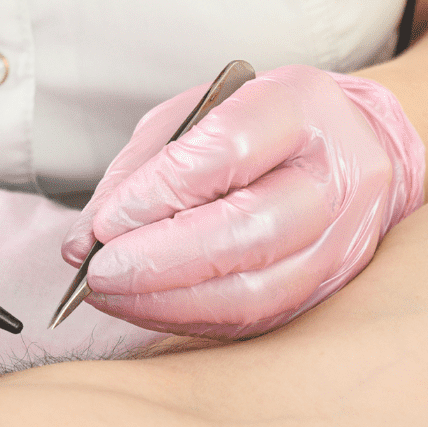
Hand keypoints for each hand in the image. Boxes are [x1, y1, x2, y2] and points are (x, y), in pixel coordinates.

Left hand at [62, 65, 424, 337]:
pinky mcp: (327, 287)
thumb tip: (82, 241)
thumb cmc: (256, 129)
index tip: (107, 222)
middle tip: (100, 271)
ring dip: (168, 301)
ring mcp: (341, 239)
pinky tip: (143, 308)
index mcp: (302, 107)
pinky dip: (186, 318)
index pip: (229, 149)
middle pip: (250, 230)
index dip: (160, 192)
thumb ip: (135, 173)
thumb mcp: (190, 119)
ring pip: (255, 289)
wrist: (345, 148)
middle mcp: (336, 175)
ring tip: (109, 294)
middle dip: (160, 260)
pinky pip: (253, 318)